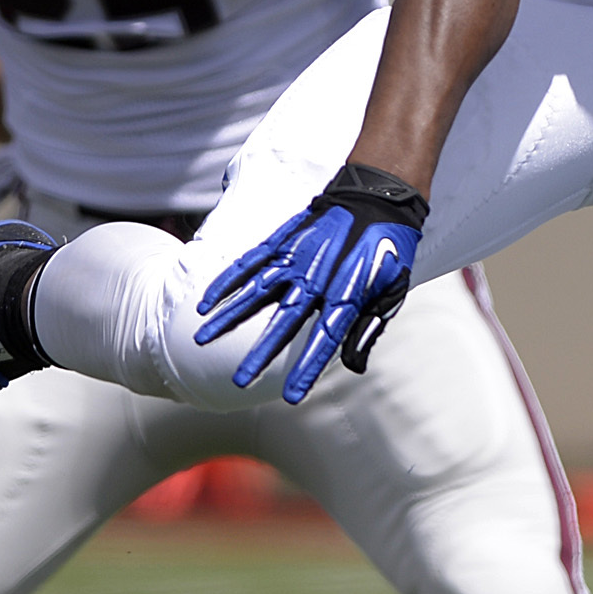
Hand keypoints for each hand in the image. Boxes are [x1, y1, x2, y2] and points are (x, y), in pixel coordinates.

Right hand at [193, 165, 427, 405]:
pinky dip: (227, 281)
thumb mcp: (391, 292)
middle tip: (239, 380)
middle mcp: (316, 279)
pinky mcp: (284, 240)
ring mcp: (296, 257)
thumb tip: (352, 366)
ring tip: (202, 338)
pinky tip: (208, 300)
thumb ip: (366, 327)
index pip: (323, 341)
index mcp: (346, 295)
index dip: (307, 369)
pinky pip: (249, 263)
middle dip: (260, 354)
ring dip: (228, 317)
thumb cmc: (389, 251)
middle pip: (282, 323)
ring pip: (255, 292)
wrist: (380, 196)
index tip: (292, 397)